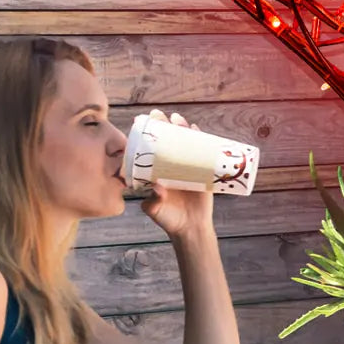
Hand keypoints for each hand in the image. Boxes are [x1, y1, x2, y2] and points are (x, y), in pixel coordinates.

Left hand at [139, 110, 215, 242]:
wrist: (191, 229)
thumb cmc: (169, 219)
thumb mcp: (155, 210)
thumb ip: (153, 201)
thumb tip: (158, 187)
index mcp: (157, 172)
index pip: (150, 148)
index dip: (146, 134)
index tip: (141, 121)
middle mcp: (171, 166)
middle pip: (167, 140)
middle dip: (163, 125)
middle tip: (158, 115)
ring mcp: (187, 167)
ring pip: (184, 142)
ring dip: (181, 127)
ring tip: (177, 119)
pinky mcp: (203, 171)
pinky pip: (203, 151)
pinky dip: (201, 139)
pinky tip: (196, 129)